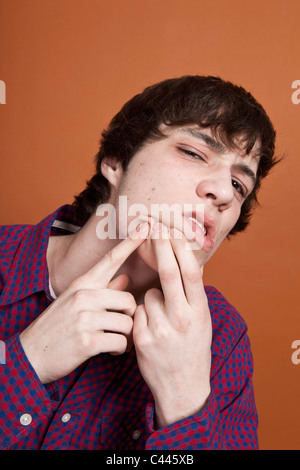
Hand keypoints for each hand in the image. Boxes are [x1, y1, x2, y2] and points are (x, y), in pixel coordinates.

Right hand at [19, 221, 149, 383]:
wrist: (31, 354)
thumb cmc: (57, 327)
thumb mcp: (75, 301)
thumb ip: (103, 289)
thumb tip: (125, 278)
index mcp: (82, 284)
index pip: (111, 259)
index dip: (131, 243)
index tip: (147, 226)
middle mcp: (83, 296)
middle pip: (129, 300)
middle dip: (129, 317)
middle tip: (119, 328)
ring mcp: (84, 317)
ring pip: (128, 323)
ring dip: (125, 336)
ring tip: (112, 340)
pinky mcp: (87, 341)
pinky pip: (120, 342)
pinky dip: (119, 350)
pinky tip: (108, 350)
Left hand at [133, 223, 211, 427]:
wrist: (183, 388)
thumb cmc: (194, 350)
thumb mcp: (203, 322)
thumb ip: (194, 296)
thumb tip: (188, 264)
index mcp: (200, 312)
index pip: (190, 273)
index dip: (180, 249)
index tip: (172, 230)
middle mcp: (182, 319)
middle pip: (169, 274)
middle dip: (161, 247)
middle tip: (155, 227)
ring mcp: (161, 329)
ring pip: (150, 295)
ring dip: (153, 299)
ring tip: (163, 320)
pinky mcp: (142, 339)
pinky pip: (138, 312)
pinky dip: (143, 314)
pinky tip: (152, 330)